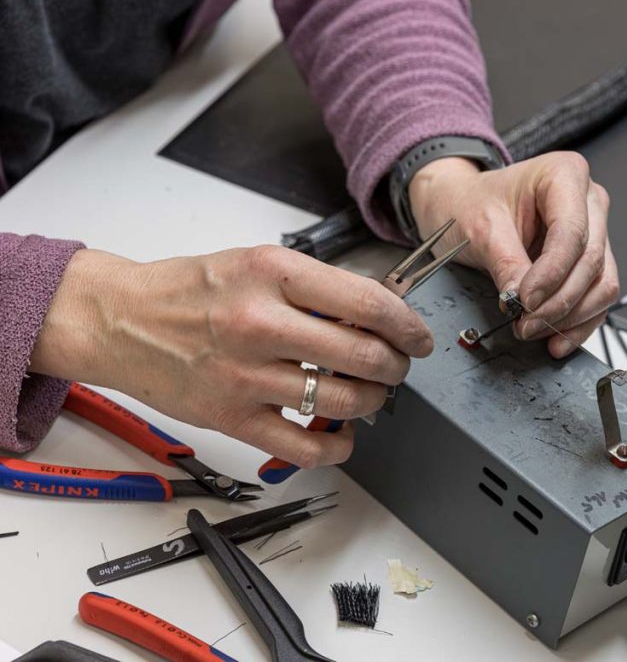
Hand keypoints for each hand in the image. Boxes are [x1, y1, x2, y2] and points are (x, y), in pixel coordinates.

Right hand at [29, 246, 432, 467]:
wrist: (121, 321)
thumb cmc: (191, 291)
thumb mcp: (258, 265)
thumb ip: (317, 288)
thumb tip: (379, 312)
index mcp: (273, 274)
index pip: (367, 302)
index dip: (407, 325)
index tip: (418, 336)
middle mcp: (261, 324)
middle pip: (364, 356)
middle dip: (396, 365)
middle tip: (397, 365)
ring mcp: (246, 376)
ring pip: (343, 402)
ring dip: (373, 401)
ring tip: (371, 393)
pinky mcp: (232, 418)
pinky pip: (304, 447)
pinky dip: (338, 448)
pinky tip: (344, 436)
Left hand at [409, 151, 619, 357]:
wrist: (461, 203)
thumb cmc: (470, 201)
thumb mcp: (481, 228)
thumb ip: (506, 263)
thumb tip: (524, 302)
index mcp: (565, 175)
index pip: (572, 233)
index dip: (552, 274)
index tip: (526, 301)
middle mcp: (588, 201)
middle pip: (592, 260)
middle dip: (559, 301)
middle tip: (526, 323)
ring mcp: (594, 230)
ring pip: (602, 283)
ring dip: (572, 316)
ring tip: (535, 330)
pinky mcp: (588, 260)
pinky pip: (597, 296)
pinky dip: (579, 322)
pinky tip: (556, 339)